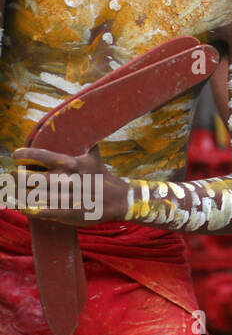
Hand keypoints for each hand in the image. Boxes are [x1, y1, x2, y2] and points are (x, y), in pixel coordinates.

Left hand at [12, 146, 127, 224]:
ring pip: (33, 195)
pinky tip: (20, 206)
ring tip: (9, 191)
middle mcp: (67, 179)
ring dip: (18, 193)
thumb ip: (84, 143)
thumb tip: (84, 122)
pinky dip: (28, 209)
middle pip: (31, 177)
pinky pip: (41, 211)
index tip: (16, 156)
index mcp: (71, 164)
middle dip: (16, 177)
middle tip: (10, 176)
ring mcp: (67, 197)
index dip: (25, 155)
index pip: (42, 156)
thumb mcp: (94, 158)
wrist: (118, 200)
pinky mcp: (67, 213)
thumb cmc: (101, 177)